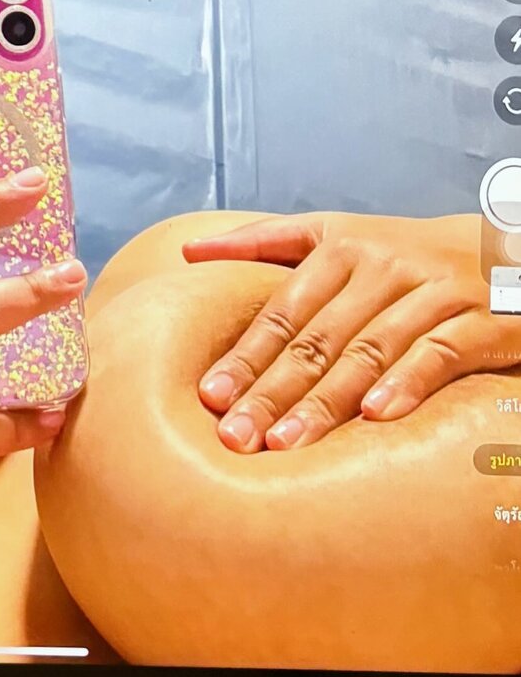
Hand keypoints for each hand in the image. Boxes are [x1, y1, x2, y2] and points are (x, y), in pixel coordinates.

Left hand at [183, 211, 520, 452]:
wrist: (507, 250)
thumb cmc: (405, 253)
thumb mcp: (338, 233)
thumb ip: (265, 241)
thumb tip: (188, 250)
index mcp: (343, 249)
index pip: (283, 311)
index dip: (246, 356)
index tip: (210, 396)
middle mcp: (385, 267)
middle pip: (317, 338)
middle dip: (271, 391)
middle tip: (234, 436)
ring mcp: (434, 292)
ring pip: (370, 350)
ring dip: (325, 401)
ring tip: (285, 444)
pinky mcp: (481, 319)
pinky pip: (439, 353)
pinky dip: (406, 383)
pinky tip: (374, 417)